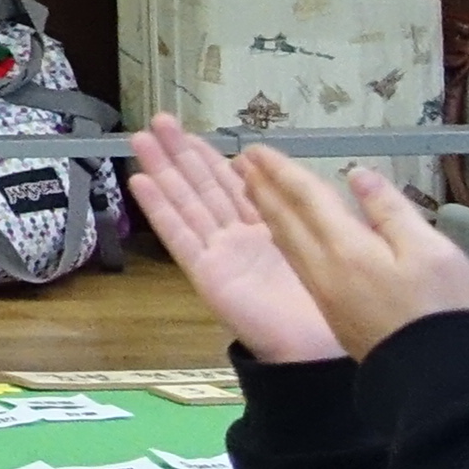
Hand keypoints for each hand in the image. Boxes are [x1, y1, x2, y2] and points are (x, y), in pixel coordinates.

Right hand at [131, 115, 340, 363]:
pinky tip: (140, 182)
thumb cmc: (329, 300)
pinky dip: (158, 209)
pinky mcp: (205, 273)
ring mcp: (217, 253)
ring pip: (185, 202)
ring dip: (163, 170)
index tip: (193, 131)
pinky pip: (178, 236)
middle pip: (202, 187)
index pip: (233, 184)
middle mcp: (237, 236)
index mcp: (267, 228)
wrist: (315, 348)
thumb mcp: (323, 240)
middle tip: (159, 120)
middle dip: (181, 153)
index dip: (212, 157)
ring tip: (140, 138)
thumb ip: (297, 205)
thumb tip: (272, 168)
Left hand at [236, 139, 468, 358]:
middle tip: (239, 162)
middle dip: (260, 187)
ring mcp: (325, 293)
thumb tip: (358, 177)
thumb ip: (390, 212)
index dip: (281, 171)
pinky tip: (284, 237)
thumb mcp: (432, 251)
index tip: (255, 150)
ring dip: (266, 212)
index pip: (306, 199)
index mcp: (347, 248)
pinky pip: (297, 263)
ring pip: (286, 242)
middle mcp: (324, 269)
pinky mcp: (333, 312)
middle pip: (284, 219)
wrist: (439, 380)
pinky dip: (284, 239)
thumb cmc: (444, 312)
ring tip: (251, 191)